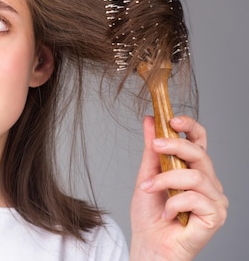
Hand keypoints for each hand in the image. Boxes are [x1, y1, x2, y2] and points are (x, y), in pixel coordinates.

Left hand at [130, 115, 227, 259]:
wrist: (149, 245)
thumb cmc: (150, 216)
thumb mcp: (147, 176)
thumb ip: (151, 151)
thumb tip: (150, 120)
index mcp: (193, 170)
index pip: (200, 141)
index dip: (189, 126)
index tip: (171, 119)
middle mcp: (209, 182)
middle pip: (200, 153)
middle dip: (175, 145)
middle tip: (155, 146)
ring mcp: (215, 199)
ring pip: (195, 175)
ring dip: (166, 180)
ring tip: (149, 189)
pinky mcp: (216, 216)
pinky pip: (195, 198)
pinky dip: (174, 203)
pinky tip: (167, 213)